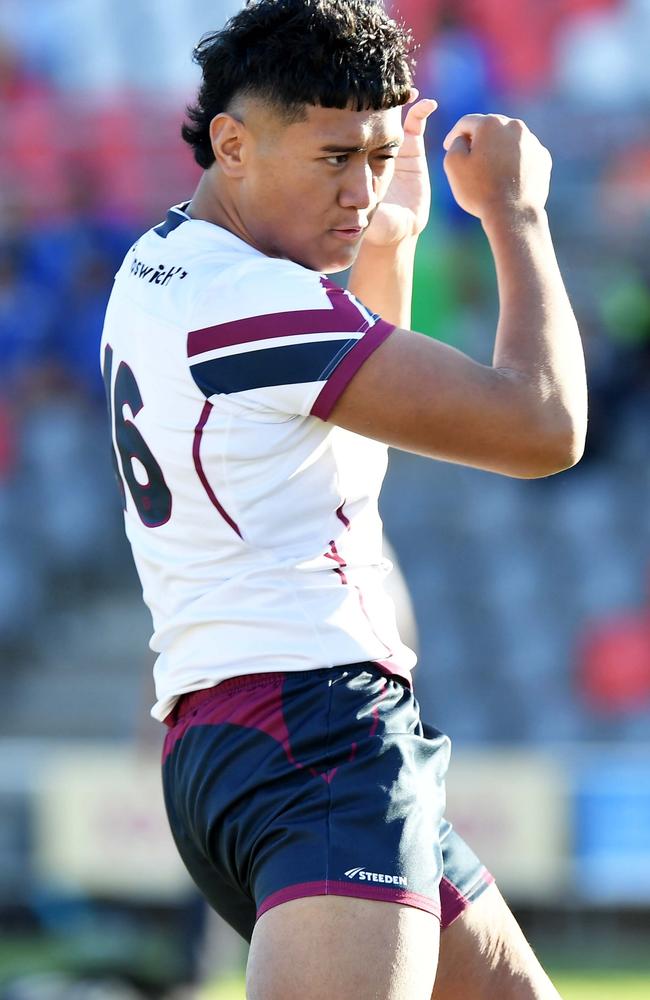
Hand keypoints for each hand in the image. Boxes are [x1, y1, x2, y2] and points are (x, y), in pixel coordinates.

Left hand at [363, 92, 436, 247]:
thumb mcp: (364, 211)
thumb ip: (361, 202)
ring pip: (396, 115)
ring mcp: (394, 147)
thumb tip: (354, 197)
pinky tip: (429, 103)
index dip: (357, 109)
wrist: (396, 232)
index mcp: (361, 157)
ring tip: (406, 86)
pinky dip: (422, 110)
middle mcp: (375, 148)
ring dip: (400, 99)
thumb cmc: (375, 224)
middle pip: (375, 115)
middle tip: (380, 78)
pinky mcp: (414, 150)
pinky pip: (417, 125)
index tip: (356, 92)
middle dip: (377, 96)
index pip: (357, 128)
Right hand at [443, 114, 551, 221]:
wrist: (513, 214)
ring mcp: (532, 142)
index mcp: (491, 124)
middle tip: (468, 156)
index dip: (454, 134)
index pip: (467, 122)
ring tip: (489, 170)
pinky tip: (507, 177)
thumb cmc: (480, 190)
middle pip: (490, 128)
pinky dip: (514, 161)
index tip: (448, 146)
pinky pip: (524, 154)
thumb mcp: (454, 165)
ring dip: (497, 150)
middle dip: (478, 139)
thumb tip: (463, 139)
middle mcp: (515, 126)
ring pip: (509, 140)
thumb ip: (455, 143)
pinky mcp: (543, 158)